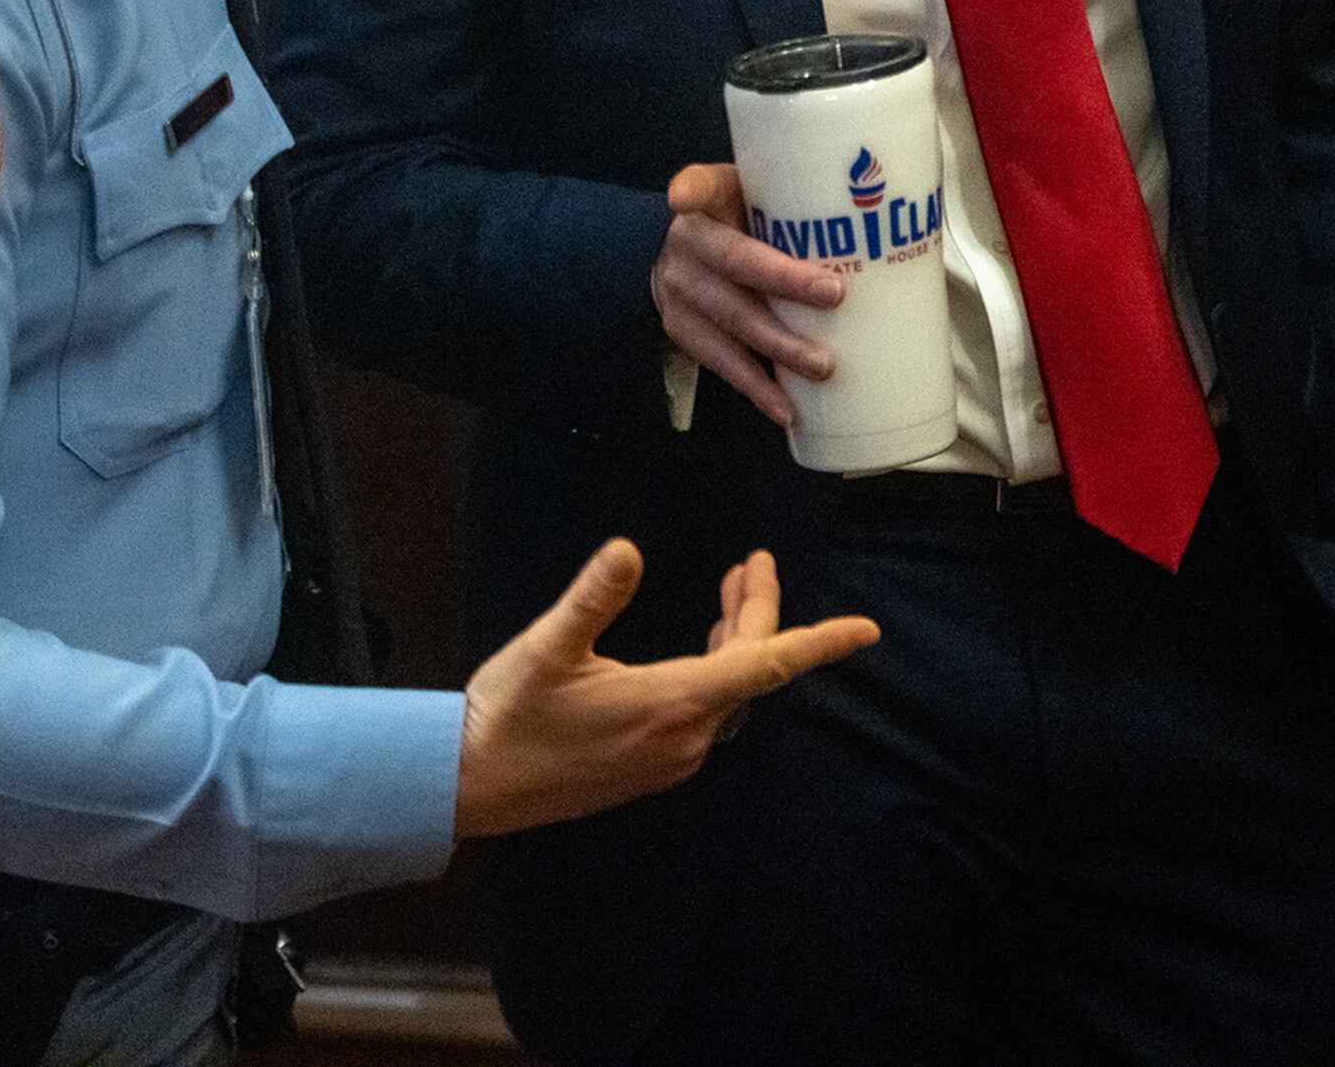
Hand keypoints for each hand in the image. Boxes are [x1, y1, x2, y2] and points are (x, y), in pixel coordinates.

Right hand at [454, 540, 877, 835]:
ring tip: (731, 591)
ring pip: (727, 691)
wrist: (468, 784)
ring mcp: (668, 757)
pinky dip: (715, 670)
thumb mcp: (547, 648)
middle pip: (749, 670)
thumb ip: (592, 598)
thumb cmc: (506, 715)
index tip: (866, 630)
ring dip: (736, 640)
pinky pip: (705, 712)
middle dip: (758, 613)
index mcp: (670, 703)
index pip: (765, 666)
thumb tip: (627, 550)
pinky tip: (702, 646)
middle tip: (753, 563)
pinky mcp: (650, 766)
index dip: (819, 643)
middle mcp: (682, 736)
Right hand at [649, 163, 840, 430]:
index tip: (688, 199)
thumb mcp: (754, 191)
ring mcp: (679, 292)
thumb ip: (799, 192)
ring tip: (822, 367)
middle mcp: (686, 245)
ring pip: (729, 322)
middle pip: (733, 264)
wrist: (679, 257)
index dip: (693, 189)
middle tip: (835, 296)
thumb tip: (889, 204)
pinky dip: (756, 387)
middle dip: (784, 282)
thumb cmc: (739, 220)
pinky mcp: (683, 332)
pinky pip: (722, 362)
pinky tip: (787, 408)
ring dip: (777, 348)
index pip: (699, 186)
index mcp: (707, 201)